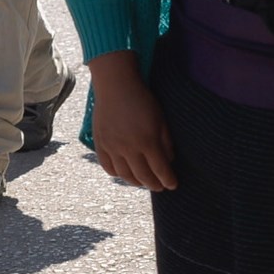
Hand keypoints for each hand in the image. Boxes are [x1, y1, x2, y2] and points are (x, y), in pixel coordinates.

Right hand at [86, 52, 175, 191]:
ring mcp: (112, 148)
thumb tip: (170, 160)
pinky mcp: (100, 144)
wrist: (116, 86)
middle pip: (142, 176)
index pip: (160, 169)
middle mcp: (128, 148)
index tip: (173, 185)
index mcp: (147, 141)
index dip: (168, 179)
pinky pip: (108, 167)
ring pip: (124, 175)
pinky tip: (124, 174)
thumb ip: (166, 141)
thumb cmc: (143, 100)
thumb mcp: (161, 119)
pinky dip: (117, 174)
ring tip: (144, 183)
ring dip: (136, 182)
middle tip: (160, 187)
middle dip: (153, 184)